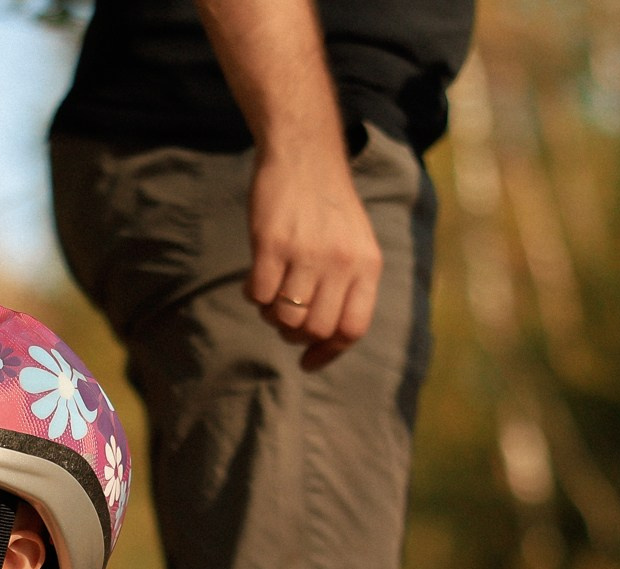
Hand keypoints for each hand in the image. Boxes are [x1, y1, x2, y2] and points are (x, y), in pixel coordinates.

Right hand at [245, 134, 380, 369]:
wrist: (304, 155)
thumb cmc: (327, 206)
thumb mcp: (354, 243)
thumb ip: (348, 284)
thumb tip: (325, 337)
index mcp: (366, 265)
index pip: (352, 329)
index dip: (329, 352)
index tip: (308, 361)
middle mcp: (341, 262)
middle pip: (315, 329)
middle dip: (295, 334)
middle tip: (285, 318)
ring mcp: (306, 253)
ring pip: (284, 317)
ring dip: (272, 314)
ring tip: (272, 292)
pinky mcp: (271, 243)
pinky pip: (258, 295)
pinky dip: (253, 295)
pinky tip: (256, 277)